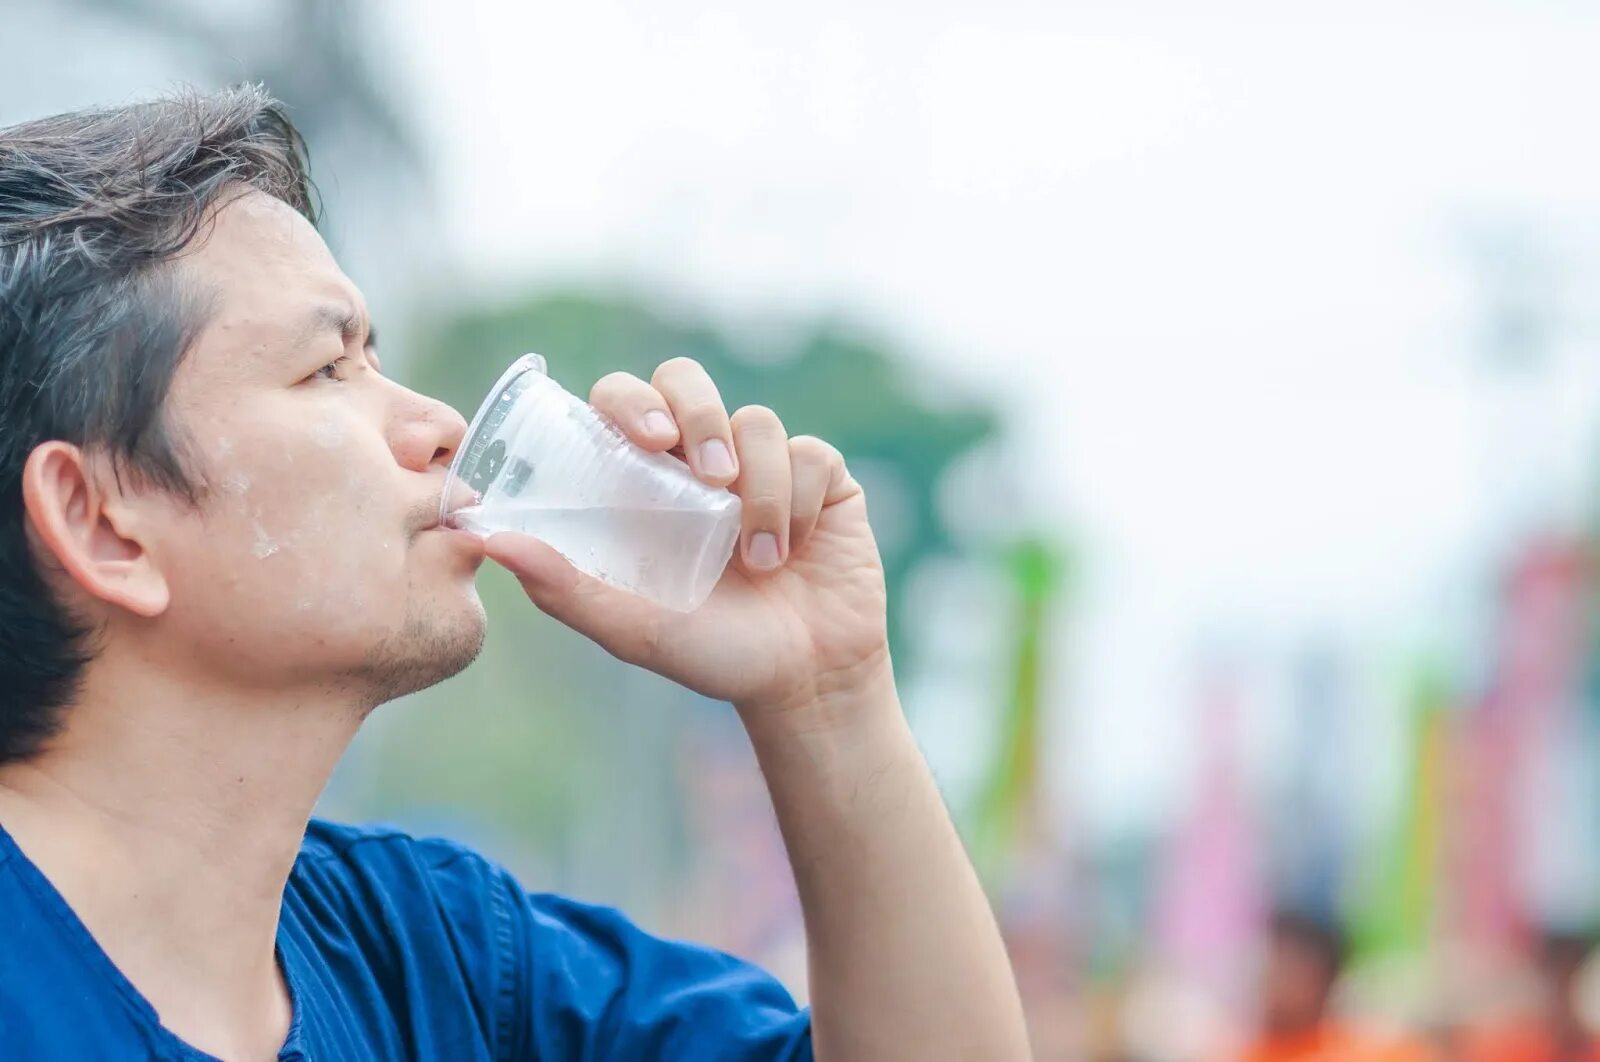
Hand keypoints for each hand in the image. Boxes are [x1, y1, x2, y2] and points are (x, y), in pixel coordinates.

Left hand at [483, 357, 889, 723]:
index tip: (648, 440)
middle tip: (707, 472)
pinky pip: (811, 455)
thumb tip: (490, 539)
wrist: (802, 682)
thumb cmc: (712, 653)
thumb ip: (564, 588)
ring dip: (759, 489)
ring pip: (756, 422)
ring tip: (759, 559)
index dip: (629, 400)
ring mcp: (763, 464)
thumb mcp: (632, 627)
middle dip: (696, 413)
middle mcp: (701, 461)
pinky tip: (793, 552)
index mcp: (647, 481)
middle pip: (685, 380)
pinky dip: (798, 503)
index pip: (624, 402)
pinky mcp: (822, 478)